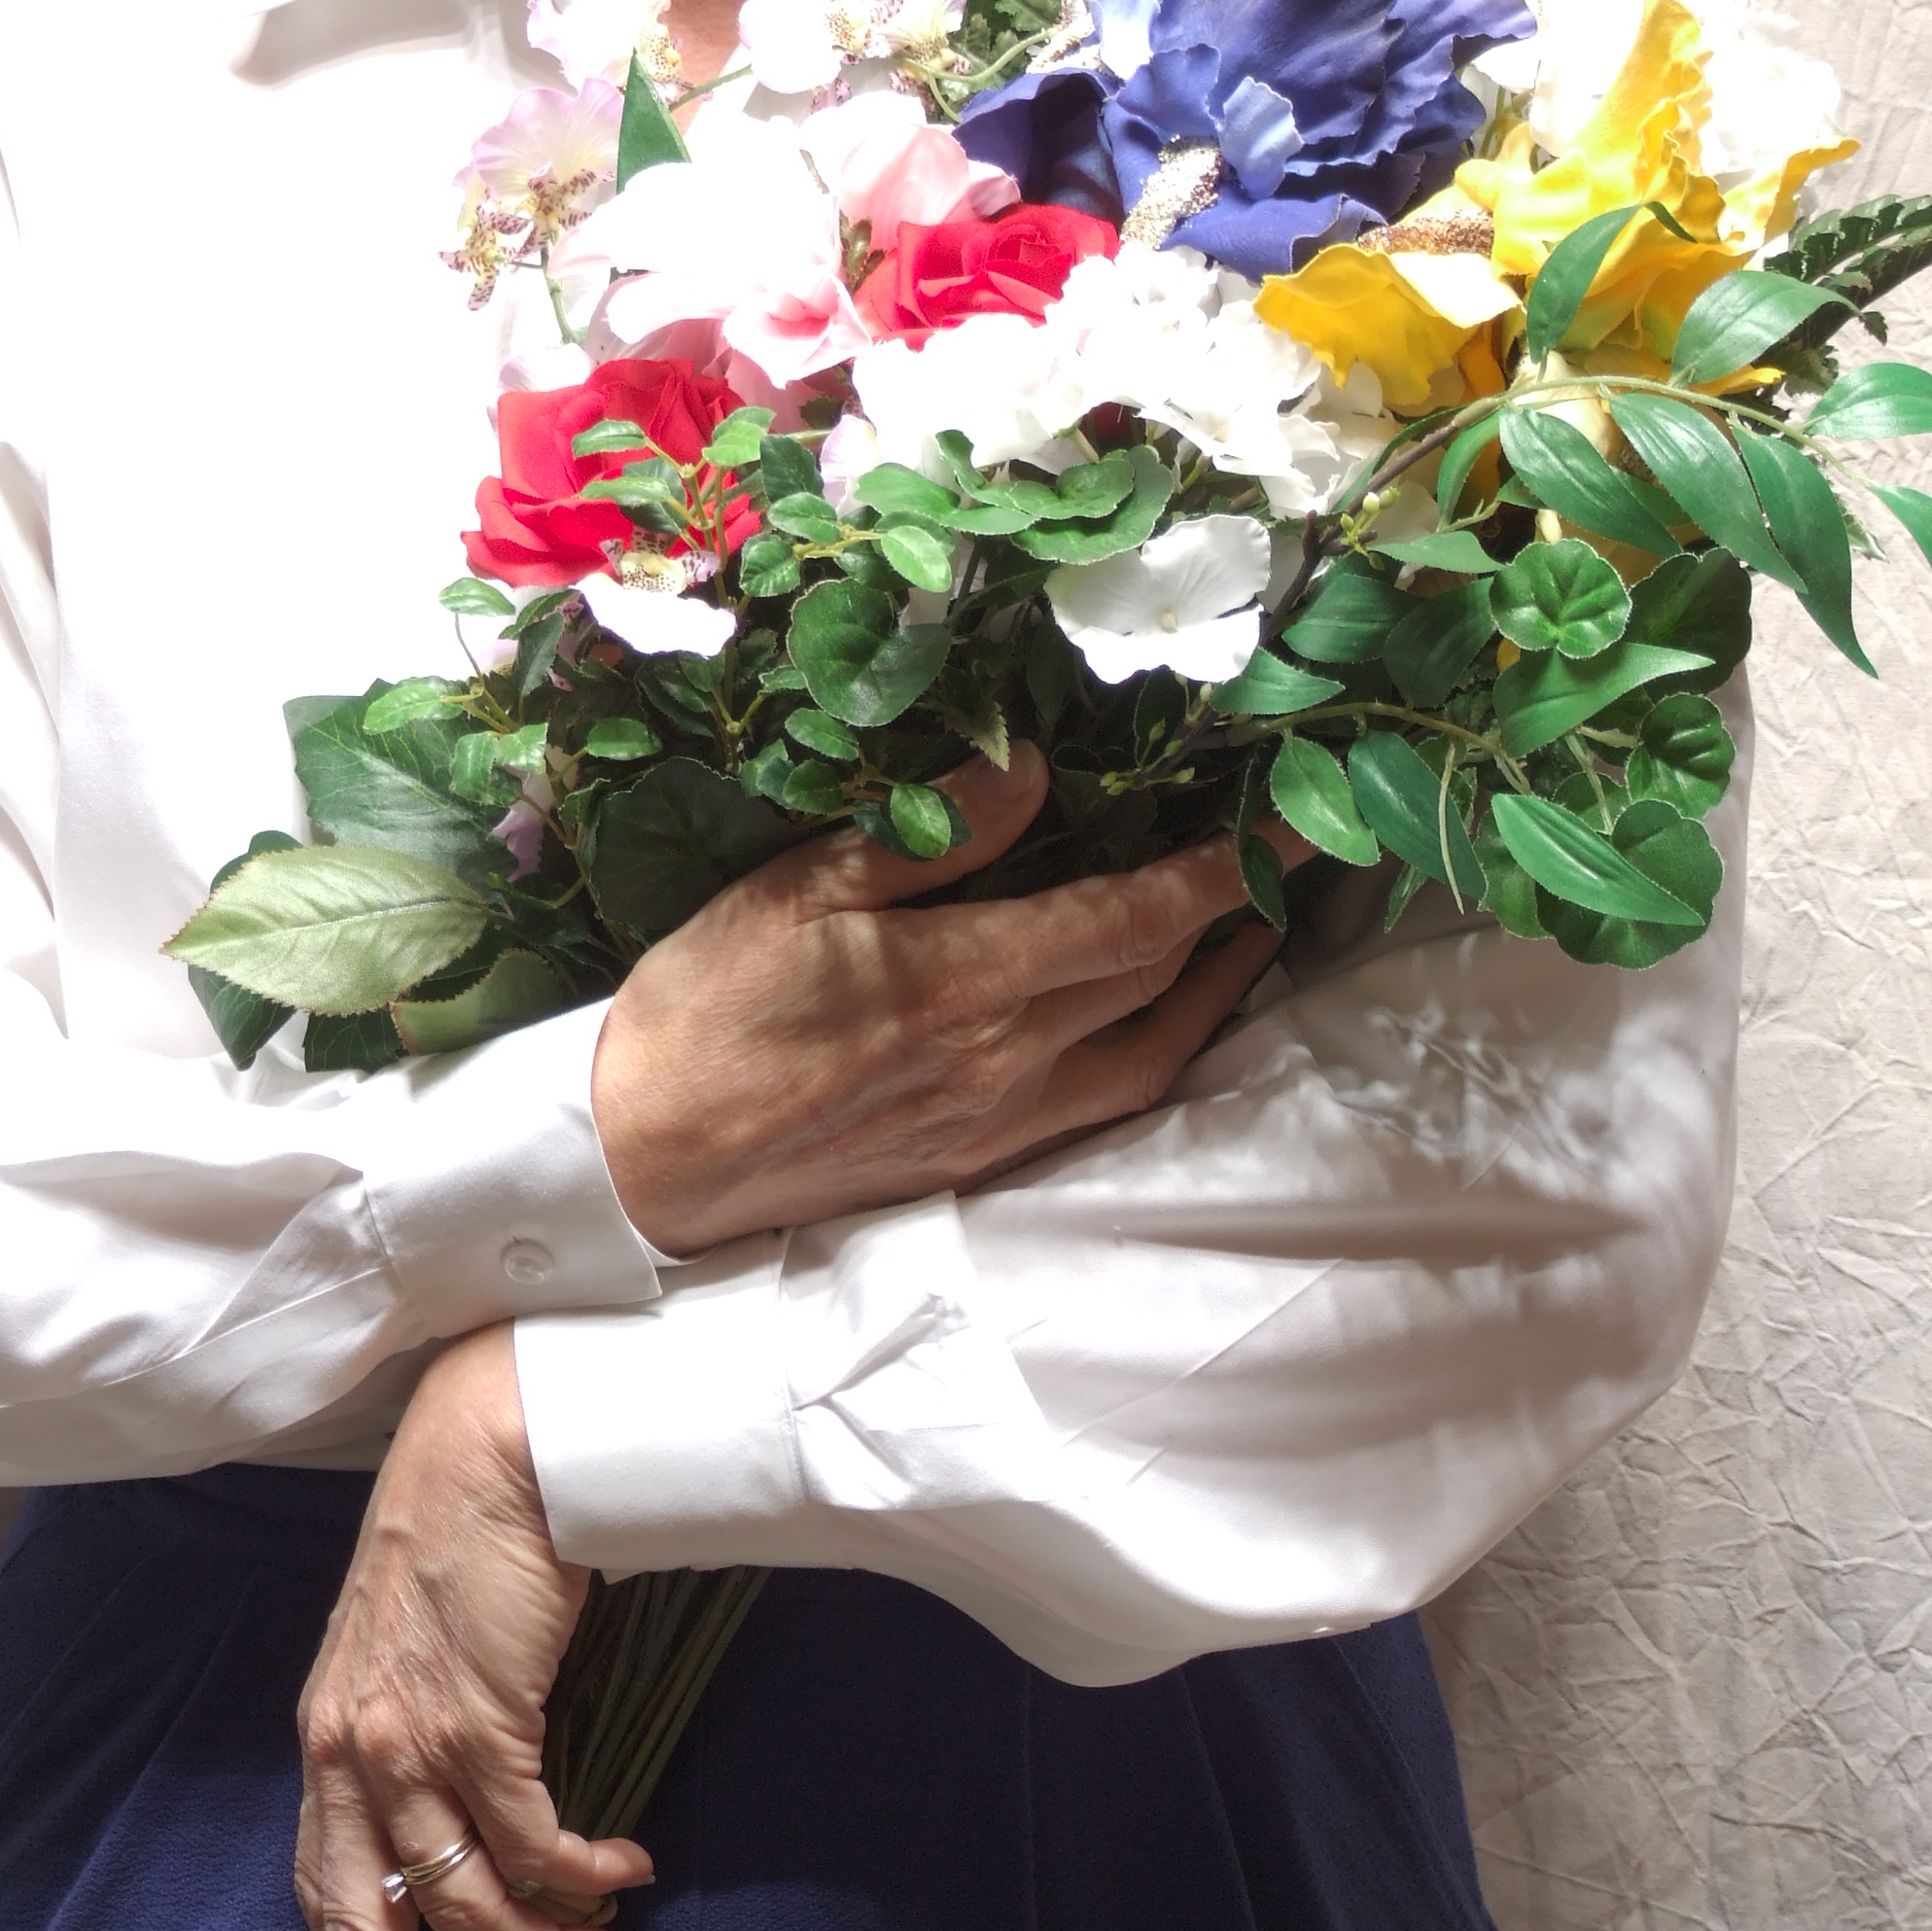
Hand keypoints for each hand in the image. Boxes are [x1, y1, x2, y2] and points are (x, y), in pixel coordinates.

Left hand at [296, 1325, 653, 1930]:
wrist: (490, 1446)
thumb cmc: (453, 1527)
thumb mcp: (391, 1641)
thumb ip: (397, 1724)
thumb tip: (449, 1811)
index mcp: (323, 1736)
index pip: (325, 1891)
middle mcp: (349, 1753)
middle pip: (378, 1923)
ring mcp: (412, 1747)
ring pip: (468, 1904)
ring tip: (594, 1929)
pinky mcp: (484, 1728)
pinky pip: (535, 1849)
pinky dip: (585, 1875)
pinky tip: (621, 1866)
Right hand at [593, 744, 1308, 1258]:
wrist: (642, 1161)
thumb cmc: (705, 1008)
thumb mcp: (797, 889)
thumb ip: (929, 833)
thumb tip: (1031, 769)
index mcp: (965, 983)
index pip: (1135, 919)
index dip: (1223, 871)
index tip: (1289, 824)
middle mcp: (1006, 1062)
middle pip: (1158, 981)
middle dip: (1235, 915)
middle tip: (1284, 854)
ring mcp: (998, 1122)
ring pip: (1148, 1052)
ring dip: (1215, 990)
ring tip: (1252, 932)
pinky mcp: (975, 1161)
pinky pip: (1104, 1103)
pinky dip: (1158, 1051)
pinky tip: (1161, 1022)